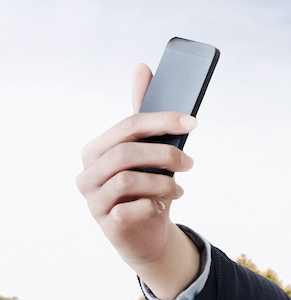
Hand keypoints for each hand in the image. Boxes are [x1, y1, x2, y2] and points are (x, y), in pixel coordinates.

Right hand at [75, 64, 200, 298]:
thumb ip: (144, 113)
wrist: (147, 232)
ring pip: (127, 180)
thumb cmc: (147, 186)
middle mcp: (87, 172)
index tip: (193, 123)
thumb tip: (141, 67)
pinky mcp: (105, 223)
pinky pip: (127, 210)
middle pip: (126, 152)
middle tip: (191, 163)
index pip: (128, 127)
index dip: (162, 121)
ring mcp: (93, 199)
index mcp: (96, 149)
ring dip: (162, 183)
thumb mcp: (150, 150)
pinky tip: (160, 207)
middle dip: (165, 154)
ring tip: (178, 189)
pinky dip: (151, 206)